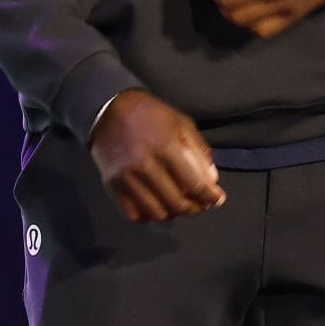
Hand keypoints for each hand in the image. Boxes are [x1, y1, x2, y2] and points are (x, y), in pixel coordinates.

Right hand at [88, 90, 224, 222]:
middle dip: (194, 209)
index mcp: (165, 147)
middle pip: (176, 203)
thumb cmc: (149, 114)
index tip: (217, 199)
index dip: (210, 197)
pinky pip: (133, 214)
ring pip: (156, 213)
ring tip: (178, 206)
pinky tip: (155, 206)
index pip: (194, 184)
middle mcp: (145, 165)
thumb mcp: (181, 122)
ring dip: (172, 214)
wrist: (108, 109)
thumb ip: (199, 151)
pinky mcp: (111, 184)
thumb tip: (211, 182)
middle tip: (200, 205)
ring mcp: (126, 177)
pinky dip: (148, 216)